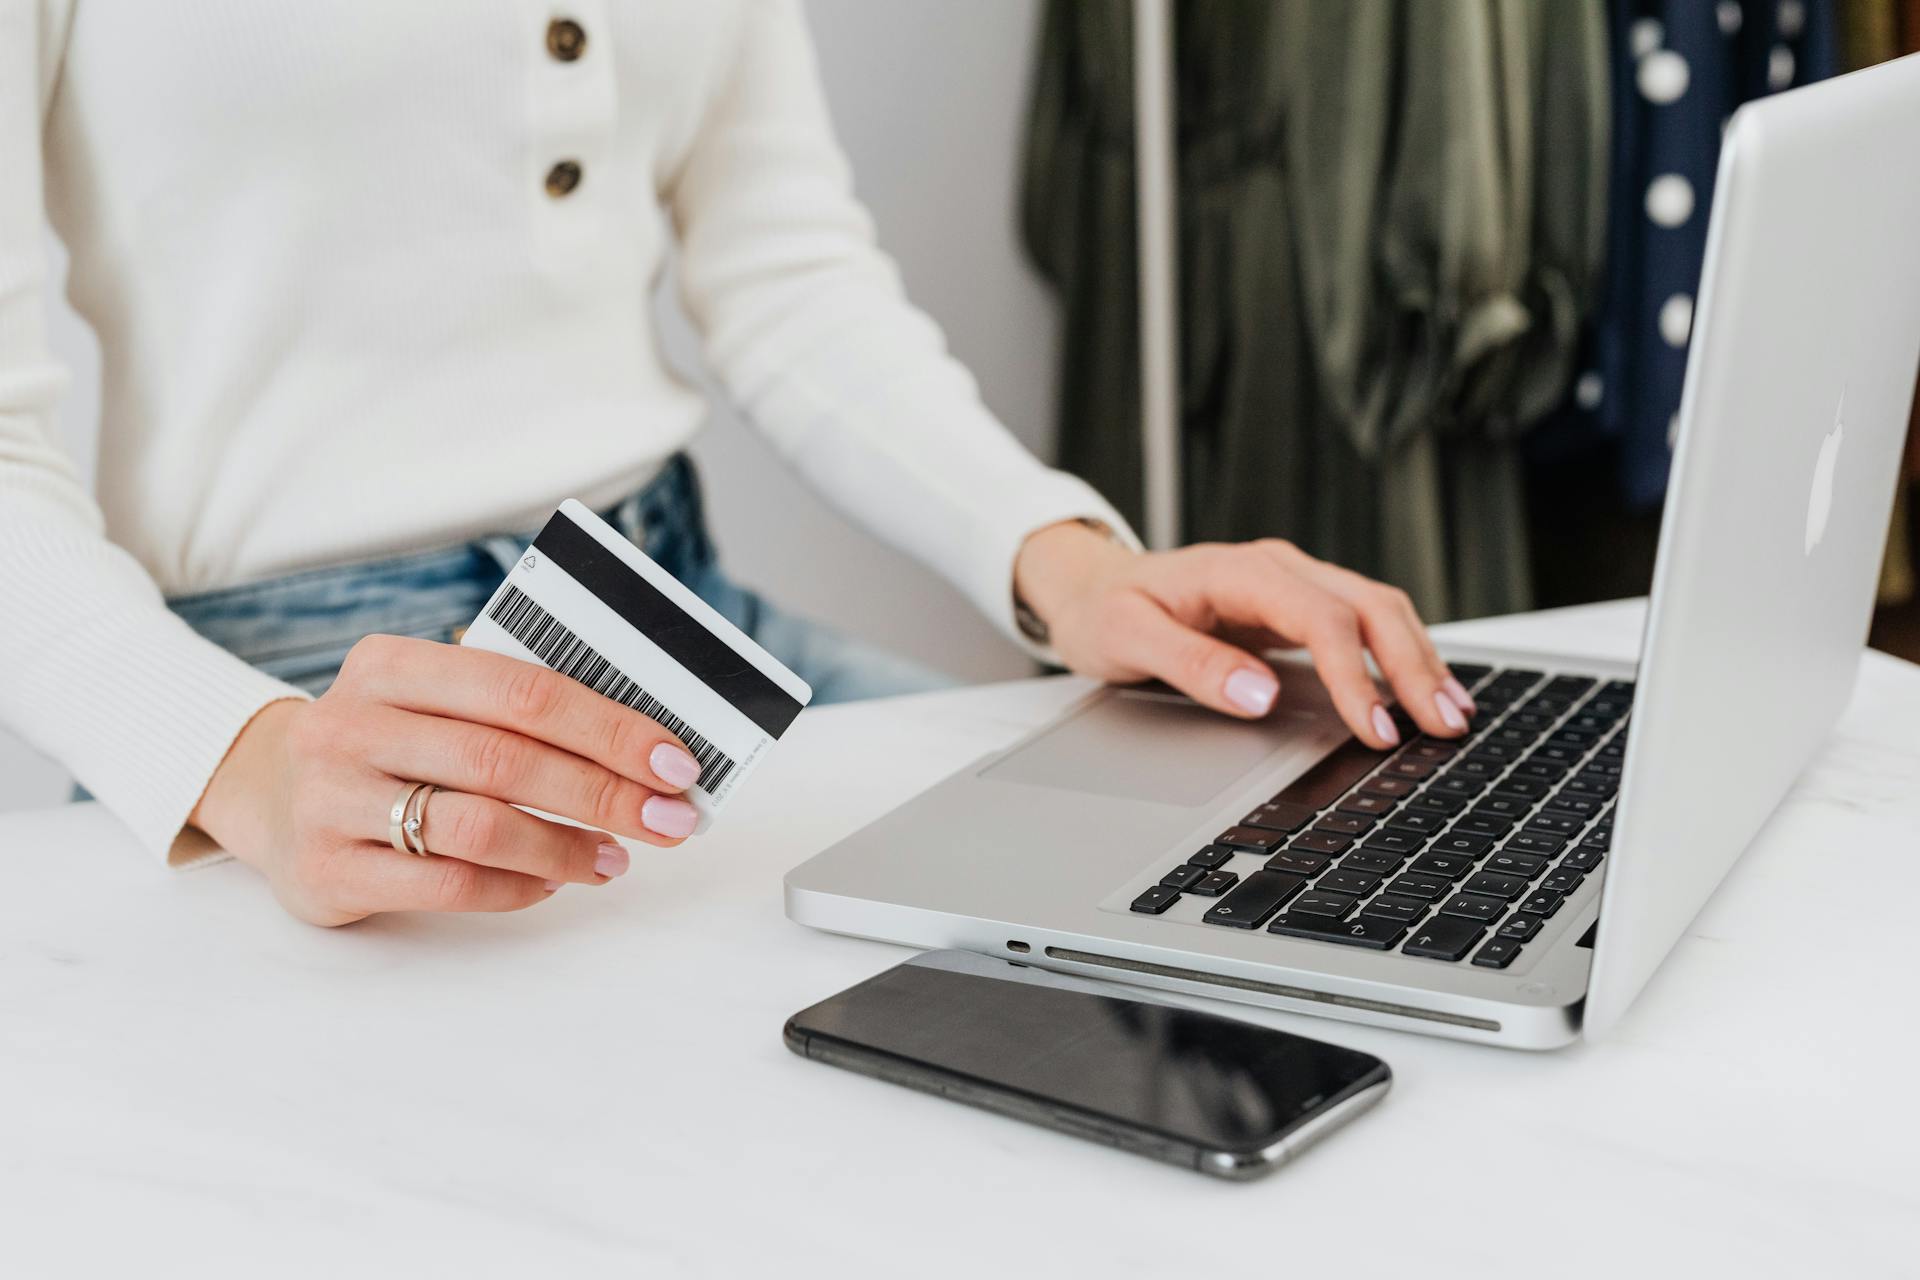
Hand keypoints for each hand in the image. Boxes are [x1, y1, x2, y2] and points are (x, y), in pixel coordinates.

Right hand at [189, 636, 707, 925]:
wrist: (264, 791)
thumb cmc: (384, 742)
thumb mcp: (427, 699)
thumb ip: (512, 710)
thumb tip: (637, 749)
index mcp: (389, 664)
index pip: (522, 690)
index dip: (608, 728)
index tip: (674, 763)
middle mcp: (351, 723)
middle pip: (506, 758)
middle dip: (604, 793)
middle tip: (668, 819)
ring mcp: (331, 798)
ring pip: (477, 824)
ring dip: (564, 846)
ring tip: (614, 858)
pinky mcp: (326, 870)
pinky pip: (447, 884)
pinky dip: (515, 887)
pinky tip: (550, 882)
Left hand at [1013, 523, 1474, 748]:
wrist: (1091, 585)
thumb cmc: (1106, 611)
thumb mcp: (1128, 638)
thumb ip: (1192, 665)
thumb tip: (1259, 695)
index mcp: (1241, 571)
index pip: (1321, 619)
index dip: (1356, 676)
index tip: (1376, 730)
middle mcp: (1278, 569)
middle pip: (1369, 606)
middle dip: (1414, 666)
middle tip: (1445, 725)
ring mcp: (1292, 584)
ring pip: (1378, 610)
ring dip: (1419, 659)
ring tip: (1454, 714)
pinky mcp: (1297, 606)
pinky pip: (1363, 624)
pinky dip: (1401, 655)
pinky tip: (1423, 690)